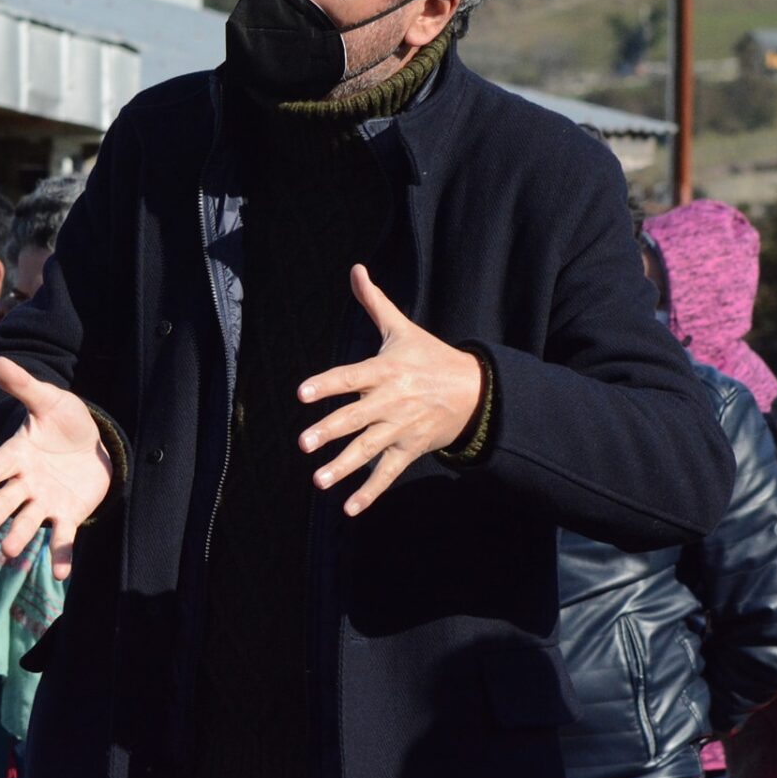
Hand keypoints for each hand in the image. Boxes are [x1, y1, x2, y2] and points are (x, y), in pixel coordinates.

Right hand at [0, 357, 112, 580]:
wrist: (91, 443)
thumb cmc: (64, 421)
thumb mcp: (49, 400)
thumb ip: (24, 386)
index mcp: (17, 454)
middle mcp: (24, 482)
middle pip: (4, 501)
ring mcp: (43, 502)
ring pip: (26, 523)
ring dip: (18, 538)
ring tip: (11, 552)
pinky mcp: (66, 516)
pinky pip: (60, 538)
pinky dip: (59, 556)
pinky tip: (60, 573)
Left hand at [296, 265, 484, 516]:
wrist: (475, 390)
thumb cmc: (429, 356)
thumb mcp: (402, 328)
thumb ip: (373, 302)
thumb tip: (356, 269)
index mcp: (385, 369)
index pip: (350, 376)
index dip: (325, 384)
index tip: (301, 394)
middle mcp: (392, 400)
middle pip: (357, 417)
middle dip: (330, 431)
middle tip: (303, 443)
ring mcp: (401, 427)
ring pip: (369, 449)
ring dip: (344, 467)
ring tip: (318, 481)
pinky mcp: (410, 448)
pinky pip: (389, 473)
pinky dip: (370, 492)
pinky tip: (349, 508)